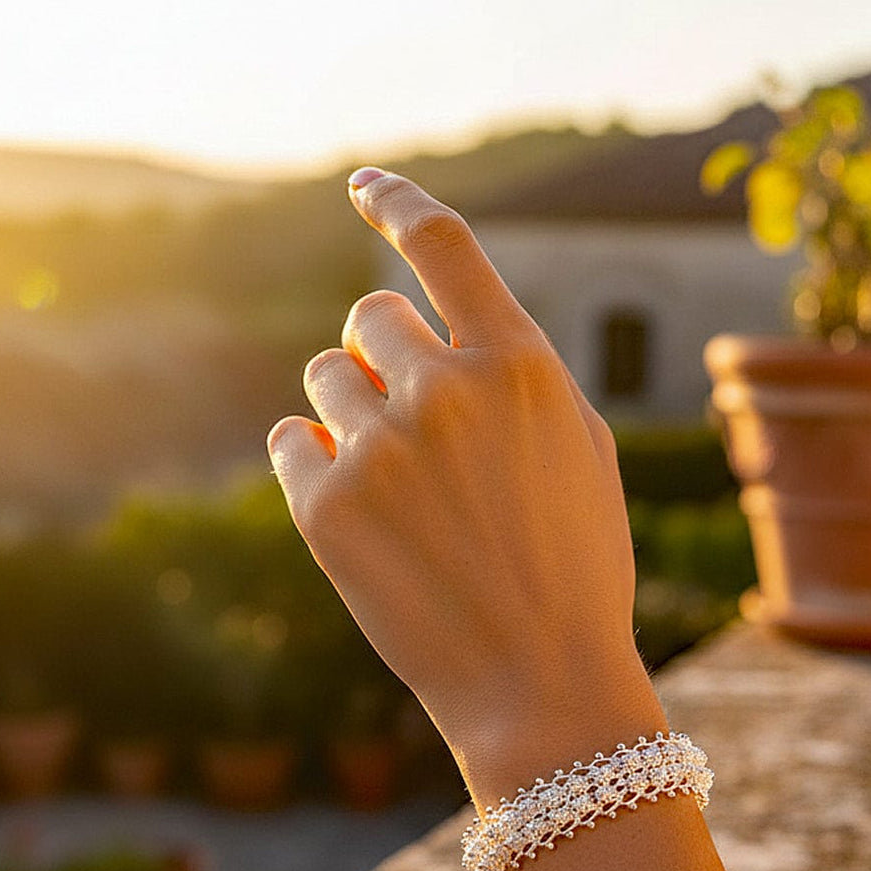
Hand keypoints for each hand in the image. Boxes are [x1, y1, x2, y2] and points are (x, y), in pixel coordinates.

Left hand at [268, 170, 665, 806]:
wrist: (541, 685)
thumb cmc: (575, 567)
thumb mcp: (580, 450)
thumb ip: (513, 373)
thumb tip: (435, 333)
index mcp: (521, 364)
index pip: (443, 242)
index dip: (397, 200)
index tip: (363, 185)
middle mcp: (447, 389)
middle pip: (371, 319)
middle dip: (384, 358)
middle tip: (410, 420)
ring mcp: (381, 447)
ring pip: (324, 378)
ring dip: (349, 411)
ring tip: (397, 482)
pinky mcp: (325, 506)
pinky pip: (289, 438)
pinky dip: (313, 459)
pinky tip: (356, 509)